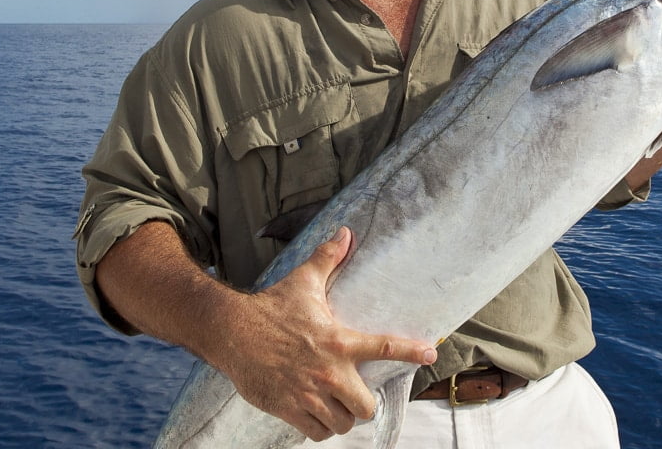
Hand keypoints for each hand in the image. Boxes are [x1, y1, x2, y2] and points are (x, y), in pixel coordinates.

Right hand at [212, 227, 436, 441]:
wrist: (231, 331)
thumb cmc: (270, 308)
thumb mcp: (303, 282)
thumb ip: (327, 259)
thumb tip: (345, 233)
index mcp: (338, 341)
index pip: (385, 346)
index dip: (412, 351)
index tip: (431, 354)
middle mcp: (329, 372)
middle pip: (365, 406)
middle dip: (362, 403)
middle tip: (354, 393)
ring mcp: (309, 394)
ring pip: (342, 423)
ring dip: (340, 417)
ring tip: (334, 405)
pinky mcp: (289, 409)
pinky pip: (317, 433)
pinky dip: (319, 428)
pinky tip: (315, 414)